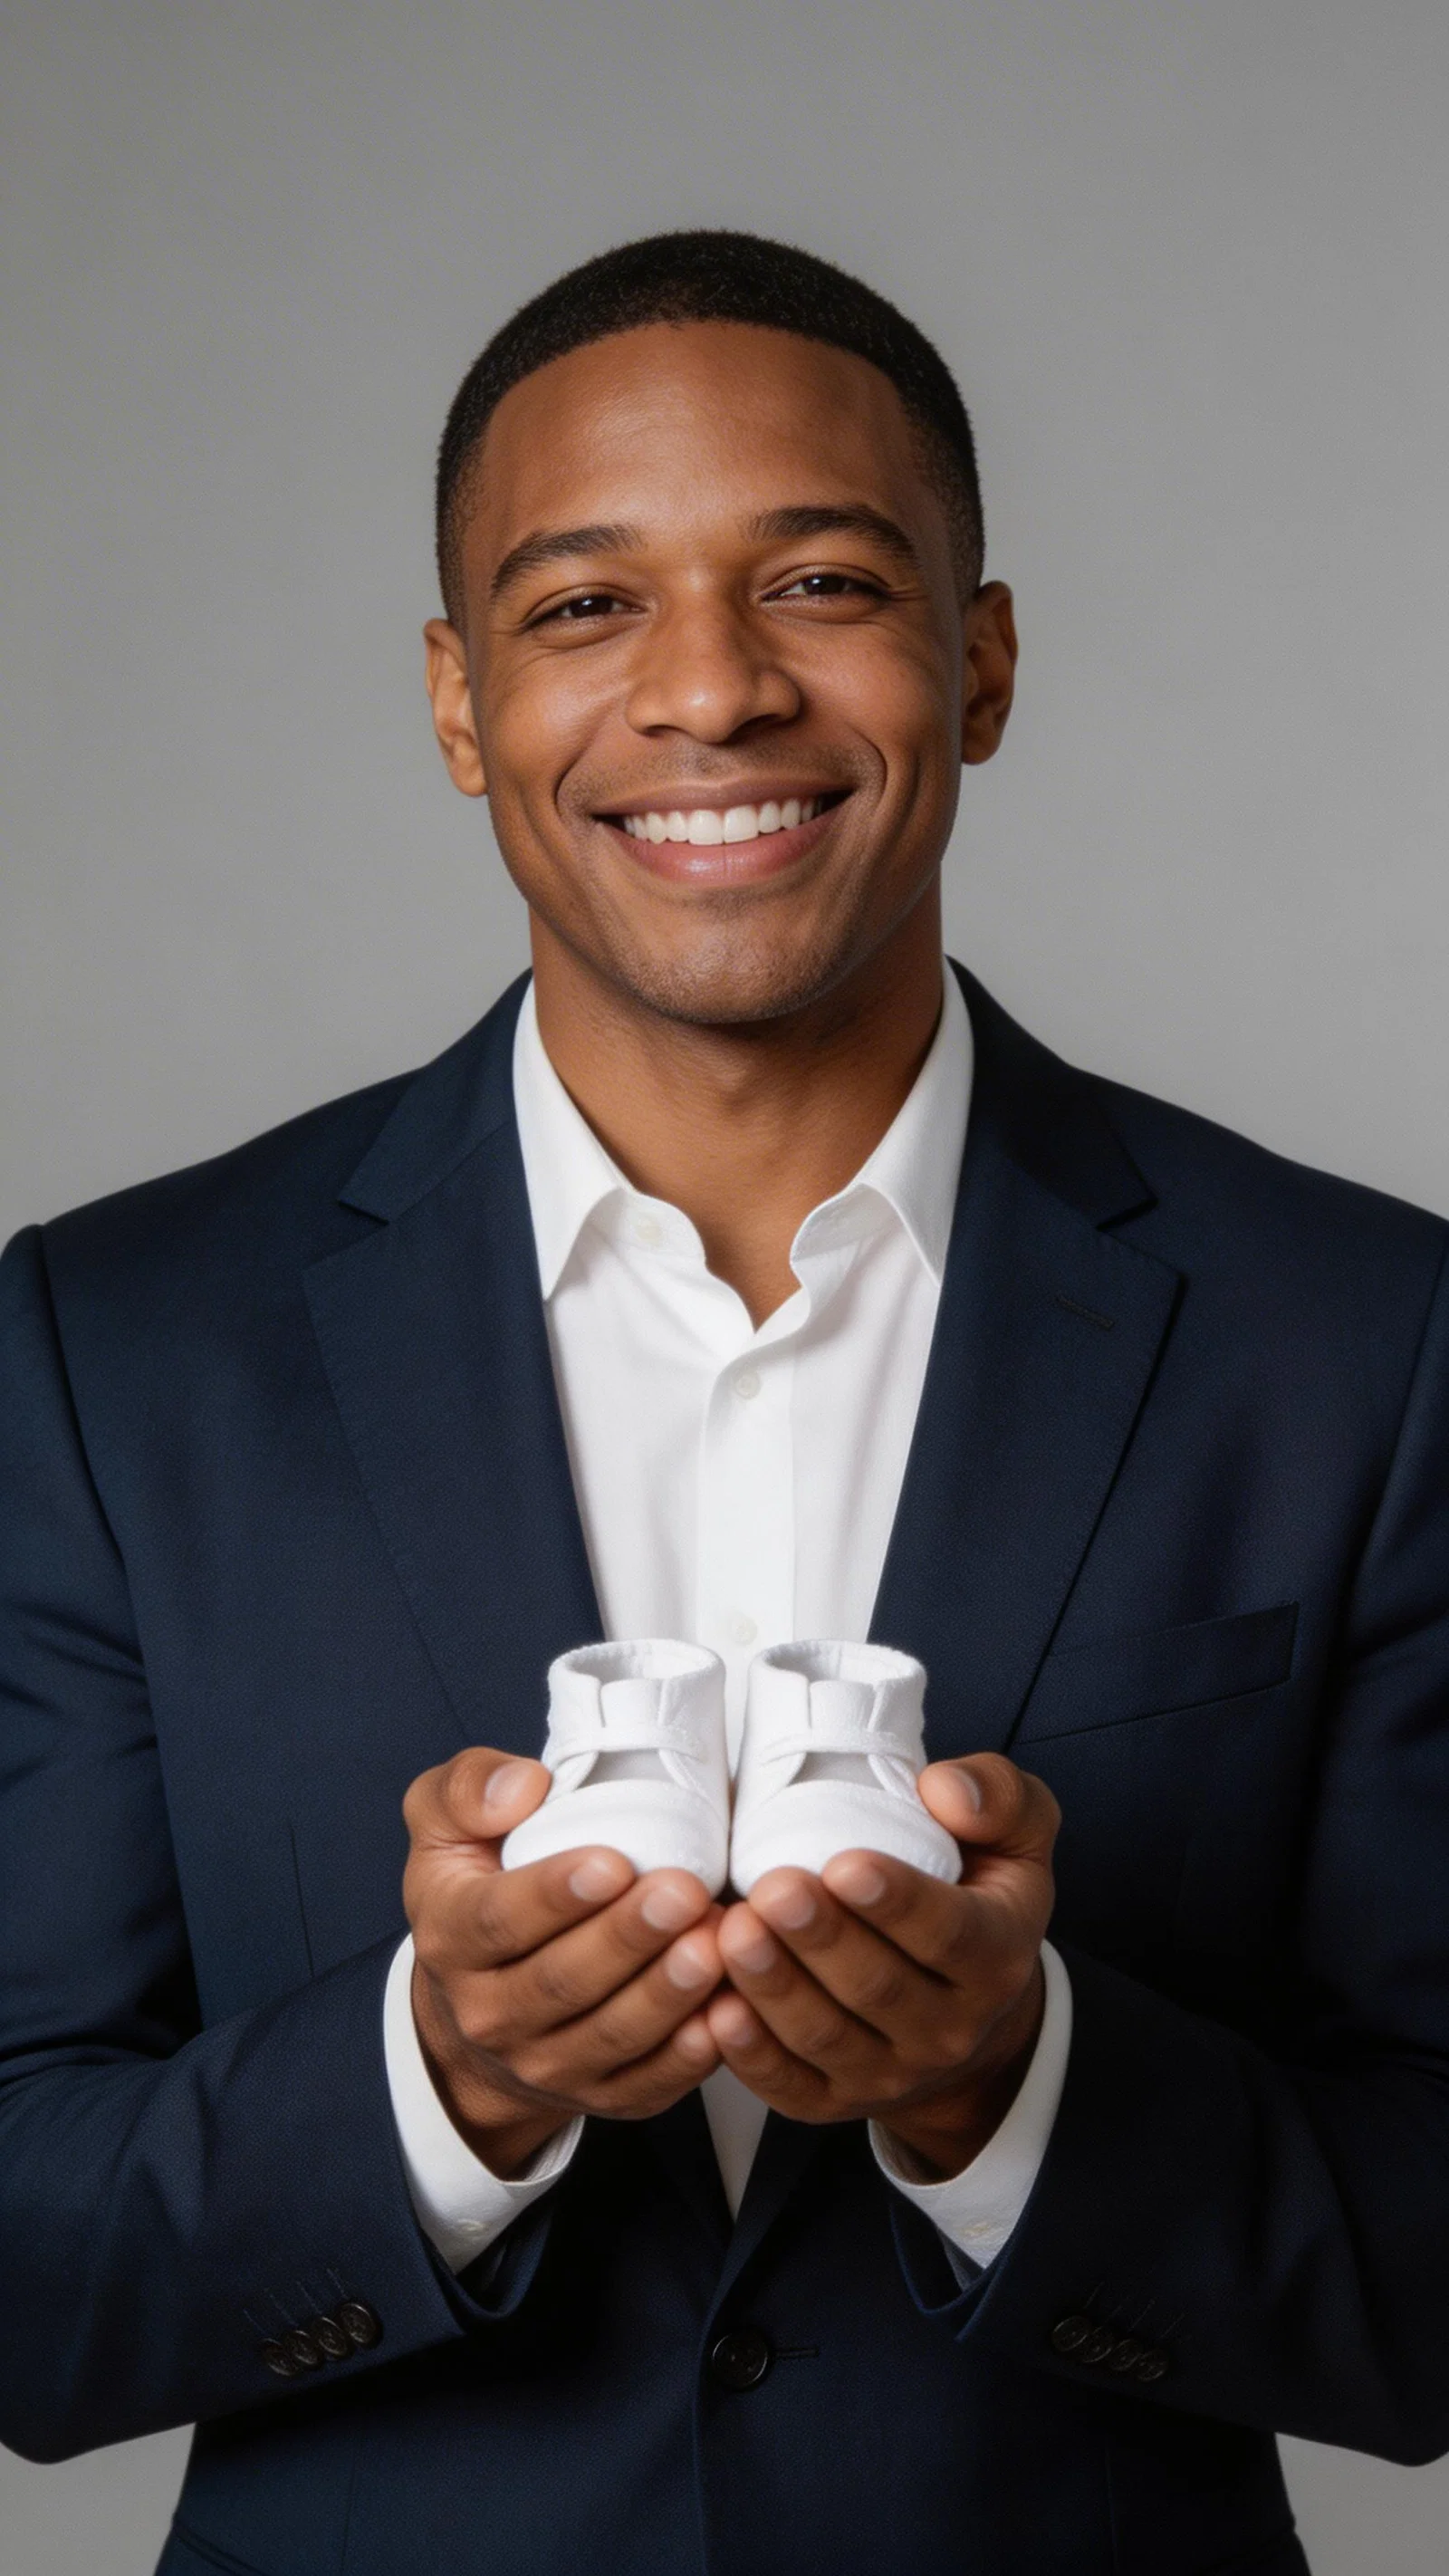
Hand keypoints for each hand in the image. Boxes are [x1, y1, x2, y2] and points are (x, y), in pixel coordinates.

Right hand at [403, 1747, 725, 2176]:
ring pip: (611, 2035)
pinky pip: (648, 2083)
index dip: (554, 1894)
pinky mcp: (602, 2095)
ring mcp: (546, 2062)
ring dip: (667, 1992)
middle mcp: (490, 2013)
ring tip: (713, 1942)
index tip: (612, 1862)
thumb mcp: (445, 1823)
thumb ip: (468, 1788)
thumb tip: (524, 1789)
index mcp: (452, 1937)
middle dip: (628, 1938)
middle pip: (561, 1982)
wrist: (481, 2005)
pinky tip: (727, 2010)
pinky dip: (692, 2055)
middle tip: (683, 1892)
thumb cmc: (479, 1889)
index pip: (498, 1920)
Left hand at [706, 1754, 1058, 2176]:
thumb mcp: (1016, 1837)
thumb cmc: (976, 1898)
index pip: (952, 1934)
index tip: (846, 1864)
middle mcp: (950, 2026)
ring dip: (775, 1987)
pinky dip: (750, 2053)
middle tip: (772, 1889)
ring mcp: (891, 2071)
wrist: (967, 2014)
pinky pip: (789, 2085)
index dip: (898, 1903)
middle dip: (821, 1939)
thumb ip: (999, 1798)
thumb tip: (946, 1794)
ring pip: (827, 2036)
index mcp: (997, 1956)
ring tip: (733, 1931)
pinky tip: (716, 2008)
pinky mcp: (835, 2101)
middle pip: (879, 1988)